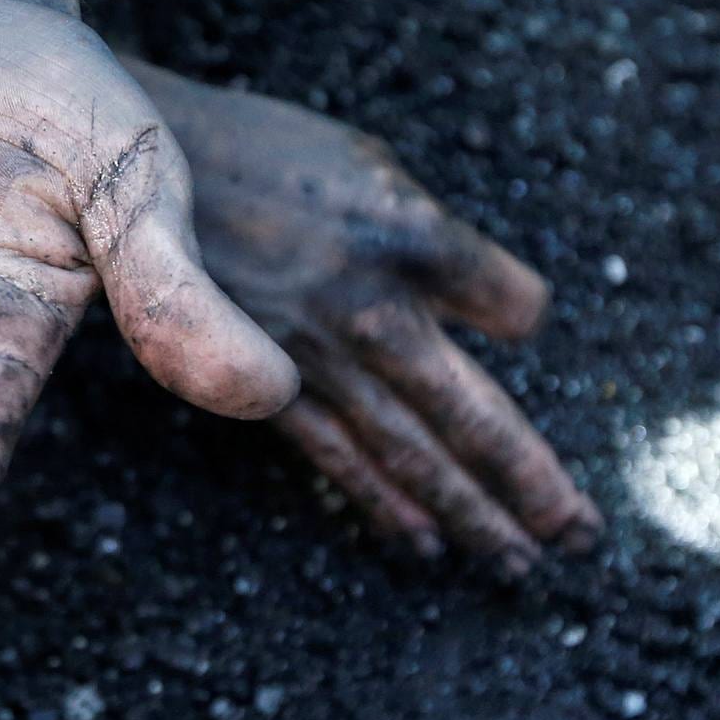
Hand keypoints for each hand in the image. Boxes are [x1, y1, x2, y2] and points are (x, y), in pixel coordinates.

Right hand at [130, 64, 600, 571]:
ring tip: (521, 564)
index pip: (517, 307)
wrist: (135, 169)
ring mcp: (318, 356)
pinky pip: (338, 458)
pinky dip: (386, 506)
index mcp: (414, 235)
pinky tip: (425, 546)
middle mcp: (376, 307)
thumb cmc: (261, 155)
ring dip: (474, 517)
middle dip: (534, 484)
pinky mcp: (265, 384)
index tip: (507, 321)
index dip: (517, 315)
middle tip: (583, 539)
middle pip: (476, 415)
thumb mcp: (367, 163)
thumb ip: (430, 238)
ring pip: (413, 454)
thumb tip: (489, 309)